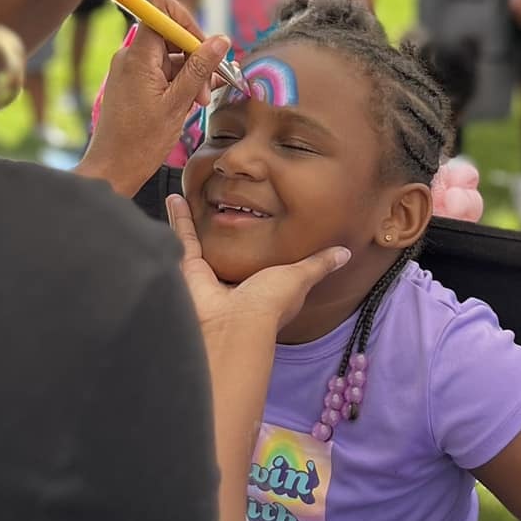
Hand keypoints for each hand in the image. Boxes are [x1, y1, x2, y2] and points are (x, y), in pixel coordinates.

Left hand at [76, 0, 228, 195]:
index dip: (186, 21)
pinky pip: (163, 71)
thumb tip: (221, 40)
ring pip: (170, 56)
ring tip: (199, 103)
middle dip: (195, 55)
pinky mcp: (134, 83)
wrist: (113, 169)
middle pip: (171, 34)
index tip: (204, 47)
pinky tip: (192, 102)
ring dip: (191, 75)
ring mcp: (132, 69)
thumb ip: (200, 69)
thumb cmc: (139, 142)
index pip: (160, 9)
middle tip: (206, 89)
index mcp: (138, 55)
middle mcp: (132, 56)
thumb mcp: (178, 104)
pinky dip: (180, 83)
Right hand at [166, 193, 350, 342]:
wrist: (233, 324)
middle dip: (223, 229)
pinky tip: (175, 197)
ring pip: (200, 242)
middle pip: (227, 249)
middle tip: (220, 201)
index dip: (261, 241)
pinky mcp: (188, 269)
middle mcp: (232, 281)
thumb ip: (318, 264)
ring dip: (196, 220)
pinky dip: (178, 218)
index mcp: (259, 286)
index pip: (259, 258)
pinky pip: (184, 238)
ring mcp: (208, 276)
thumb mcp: (300, 278)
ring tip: (193, 196)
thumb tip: (345, 253)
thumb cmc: (269, 306)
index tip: (261, 218)